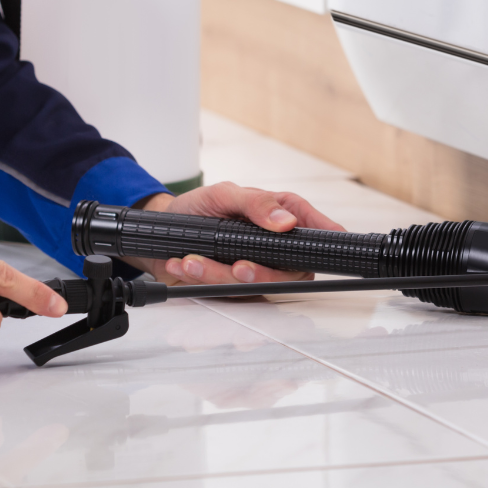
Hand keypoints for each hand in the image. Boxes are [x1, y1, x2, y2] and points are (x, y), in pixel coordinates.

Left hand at [137, 181, 344, 285]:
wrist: (163, 229)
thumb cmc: (198, 207)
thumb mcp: (224, 193)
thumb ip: (256, 203)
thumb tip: (285, 221)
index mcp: (283, 215)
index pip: (318, 232)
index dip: (324, 245)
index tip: (311, 254)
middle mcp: (275, 246)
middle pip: (289, 272)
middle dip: (260, 275)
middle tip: (237, 267)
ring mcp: (257, 268)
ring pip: (255, 287)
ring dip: (219, 276)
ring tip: (192, 261)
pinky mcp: (235, 285)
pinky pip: (228, 293)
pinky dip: (203, 280)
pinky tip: (184, 265)